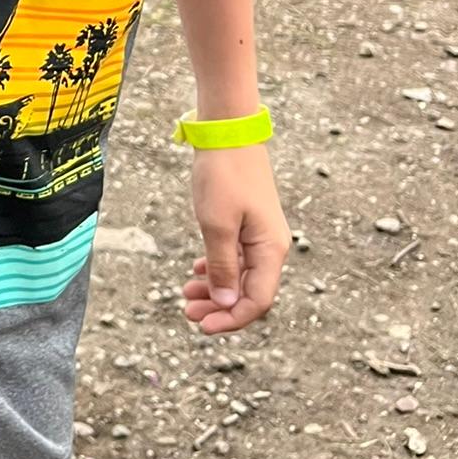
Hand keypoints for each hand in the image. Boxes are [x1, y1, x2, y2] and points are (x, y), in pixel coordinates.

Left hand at [182, 143, 289, 334]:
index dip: (231, 318)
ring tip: (186, 293)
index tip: (202, 326)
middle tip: (187, 312)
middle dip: (220, 307)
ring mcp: (260, 234)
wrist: (228, 132)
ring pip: (241, 275)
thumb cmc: (223, 176)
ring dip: (216, 289)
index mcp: (270, 250)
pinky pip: (237, 257)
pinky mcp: (248, 223)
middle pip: (250, 292)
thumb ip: (223, 266)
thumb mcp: (216, 225)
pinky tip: (198, 271)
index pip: (257, 300)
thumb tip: (227, 303)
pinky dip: (218, 268)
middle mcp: (271, 246)